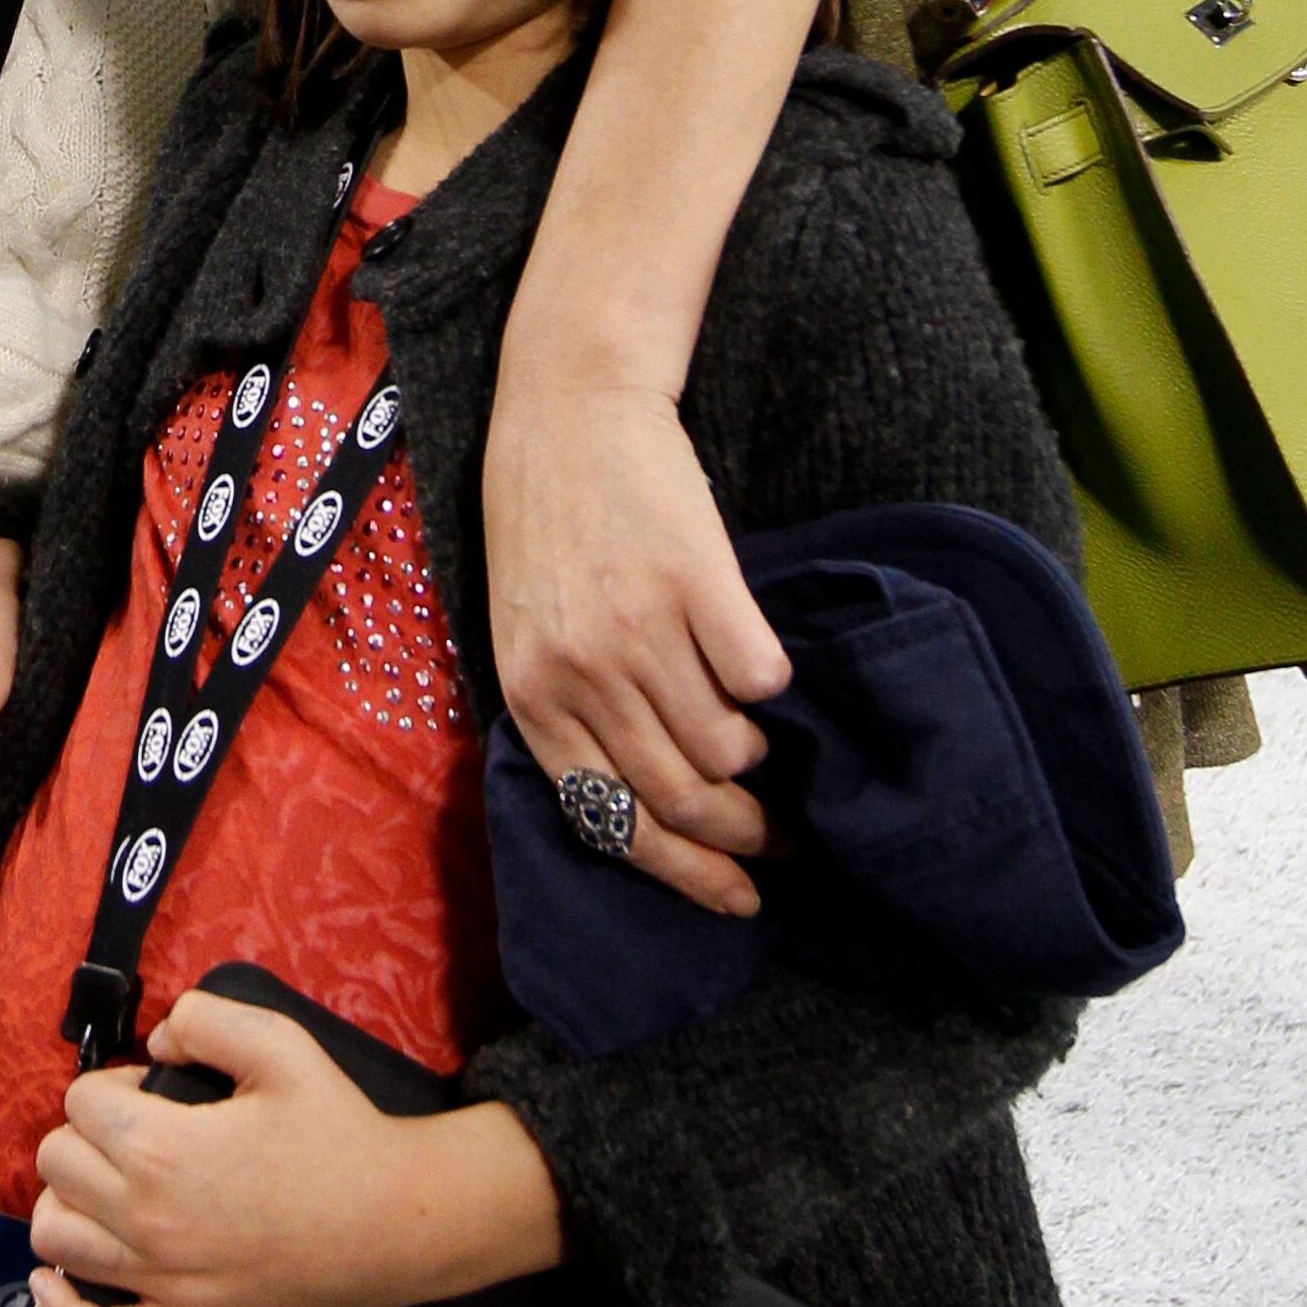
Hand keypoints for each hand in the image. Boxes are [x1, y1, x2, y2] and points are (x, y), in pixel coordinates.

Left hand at [28, 992, 562, 1306]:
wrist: (388, 1223)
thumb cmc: (335, 1132)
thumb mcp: (281, 1043)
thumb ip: (205, 1020)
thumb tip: (154, 1044)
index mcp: (162, 1148)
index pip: (80, 1103)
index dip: (110, 1085)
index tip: (147, 1091)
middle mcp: (146, 1219)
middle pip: (57, 1165)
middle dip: (85, 1136)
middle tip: (134, 1133)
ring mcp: (161, 1281)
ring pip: (58, 1240)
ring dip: (68, 1204)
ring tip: (106, 1188)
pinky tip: (57, 1281)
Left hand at [482, 375, 784, 919]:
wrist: (571, 409)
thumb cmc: (549, 523)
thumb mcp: (527, 629)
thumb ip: (572, 709)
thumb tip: (646, 806)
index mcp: (533, 697)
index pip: (613, 826)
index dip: (685, 875)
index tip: (736, 897)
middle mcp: (583, 674)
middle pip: (682, 799)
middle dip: (743, 835)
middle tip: (779, 837)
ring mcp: (640, 629)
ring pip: (729, 746)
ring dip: (756, 753)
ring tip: (759, 735)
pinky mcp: (697, 581)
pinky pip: (762, 675)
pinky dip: (772, 680)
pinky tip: (755, 657)